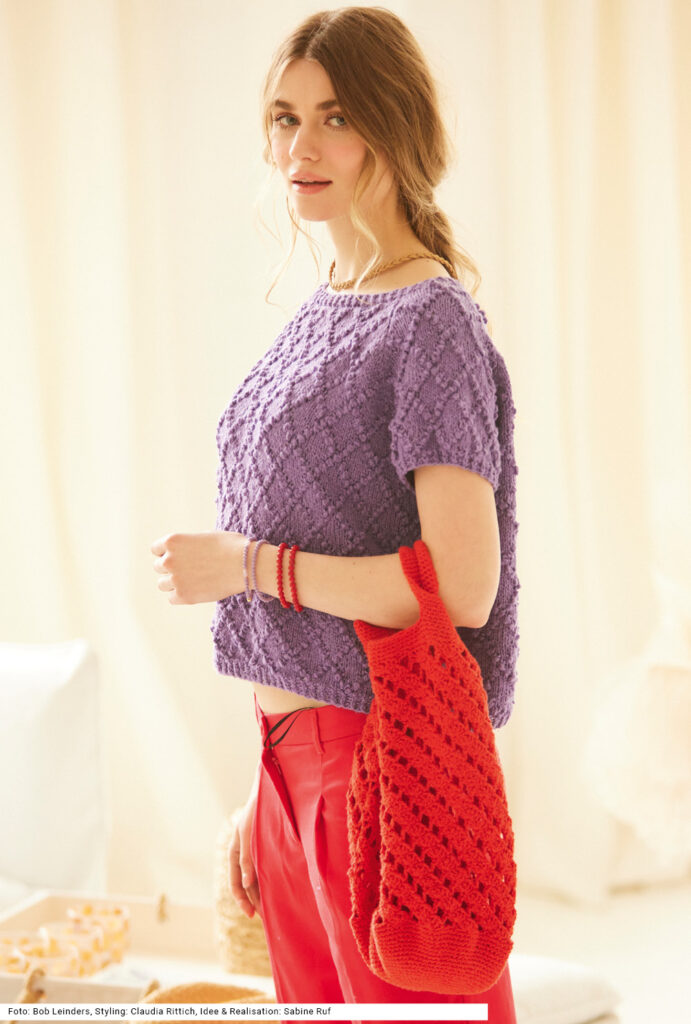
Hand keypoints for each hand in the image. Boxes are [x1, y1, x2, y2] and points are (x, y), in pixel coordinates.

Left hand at [150, 530, 246, 604]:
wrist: (246, 565)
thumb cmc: (232, 547)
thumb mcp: (206, 536)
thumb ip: (189, 544)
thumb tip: (184, 552)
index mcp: (173, 541)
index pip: (156, 550)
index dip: (169, 553)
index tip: (181, 558)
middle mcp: (169, 560)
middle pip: (159, 567)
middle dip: (172, 568)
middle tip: (191, 570)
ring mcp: (175, 579)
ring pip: (163, 584)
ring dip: (174, 583)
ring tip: (194, 581)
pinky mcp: (184, 596)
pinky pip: (172, 598)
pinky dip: (181, 596)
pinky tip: (196, 590)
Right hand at [228, 793, 261, 918]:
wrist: (269, 790)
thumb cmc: (257, 808)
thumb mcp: (248, 831)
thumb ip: (247, 856)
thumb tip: (246, 883)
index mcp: (234, 852)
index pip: (235, 883)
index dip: (242, 900)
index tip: (252, 914)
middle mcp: (243, 855)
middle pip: (246, 885)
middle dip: (254, 902)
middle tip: (266, 919)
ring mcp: (254, 852)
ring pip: (256, 880)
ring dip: (262, 895)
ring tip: (273, 910)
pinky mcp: (265, 849)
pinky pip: (265, 870)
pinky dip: (269, 881)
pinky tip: (278, 889)